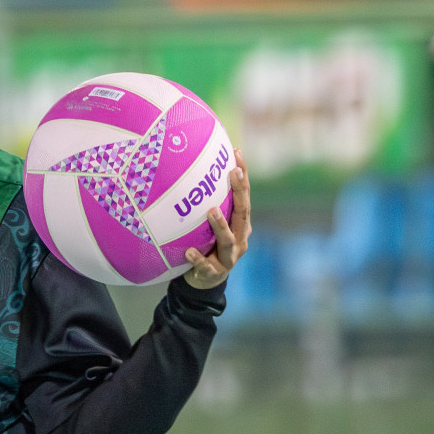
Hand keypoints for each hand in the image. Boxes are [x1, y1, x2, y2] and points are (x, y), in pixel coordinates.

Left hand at [184, 150, 250, 288]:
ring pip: (228, 240)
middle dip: (239, 192)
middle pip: (243, 214)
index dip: (243, 176)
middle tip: (233, 173)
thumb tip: (195, 169)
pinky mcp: (214, 273)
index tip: (236, 153)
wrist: (205, 280)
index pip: (244, 196)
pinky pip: (206, 265)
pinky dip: (198, 258)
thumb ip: (210, 204)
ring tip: (211, 212)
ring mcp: (229, 257)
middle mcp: (240, 238)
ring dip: (220, 226)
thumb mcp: (212, 224)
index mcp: (240, 224)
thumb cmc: (208, 244)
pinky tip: (188, 251)